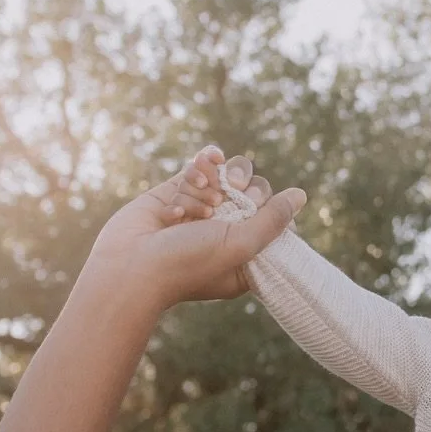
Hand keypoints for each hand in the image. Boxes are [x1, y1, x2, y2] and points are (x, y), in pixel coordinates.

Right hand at [85, 157, 304, 310]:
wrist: (129, 264)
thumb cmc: (186, 264)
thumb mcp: (240, 246)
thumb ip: (272, 220)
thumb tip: (300, 195)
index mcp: (244, 253)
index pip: (273, 217)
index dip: (269, 207)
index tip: (253, 213)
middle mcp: (223, 231)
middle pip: (251, 190)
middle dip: (241, 187)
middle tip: (224, 200)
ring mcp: (200, 209)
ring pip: (224, 175)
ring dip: (215, 180)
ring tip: (200, 195)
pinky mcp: (176, 192)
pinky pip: (199, 167)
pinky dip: (200, 167)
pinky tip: (200, 170)